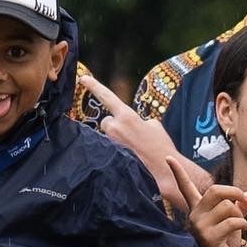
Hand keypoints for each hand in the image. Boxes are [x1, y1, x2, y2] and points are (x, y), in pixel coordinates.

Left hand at [77, 71, 205, 209]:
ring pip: (108, 136)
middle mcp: (115, 127)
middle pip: (107, 122)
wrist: (163, 168)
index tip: (83, 78)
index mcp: (126, 116)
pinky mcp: (109, 156)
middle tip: (131, 137)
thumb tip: (133, 124)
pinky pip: (109, 149)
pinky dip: (117, 151)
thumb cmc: (161, 146)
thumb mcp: (154, 125)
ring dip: (116, 140)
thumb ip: (138, 120)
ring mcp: (110, 143)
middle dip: (115, 127)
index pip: (107, 97)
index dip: (94, 86)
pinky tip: (130, 157)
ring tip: (133, 149)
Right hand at [169, 155, 246, 246]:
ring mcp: (200, 227)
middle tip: (245, 198)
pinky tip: (246, 229)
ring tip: (243, 225)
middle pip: (215, 191)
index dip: (177, 172)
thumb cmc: (226, 244)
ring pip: (227, 207)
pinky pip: (232, 221)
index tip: (168, 157)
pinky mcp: (208, 237)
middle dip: (234, 192)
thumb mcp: (234, 221)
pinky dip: (243, 223)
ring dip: (241, 214)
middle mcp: (195, 216)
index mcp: (198, 210)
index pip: (185, 188)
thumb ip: (241, 206)